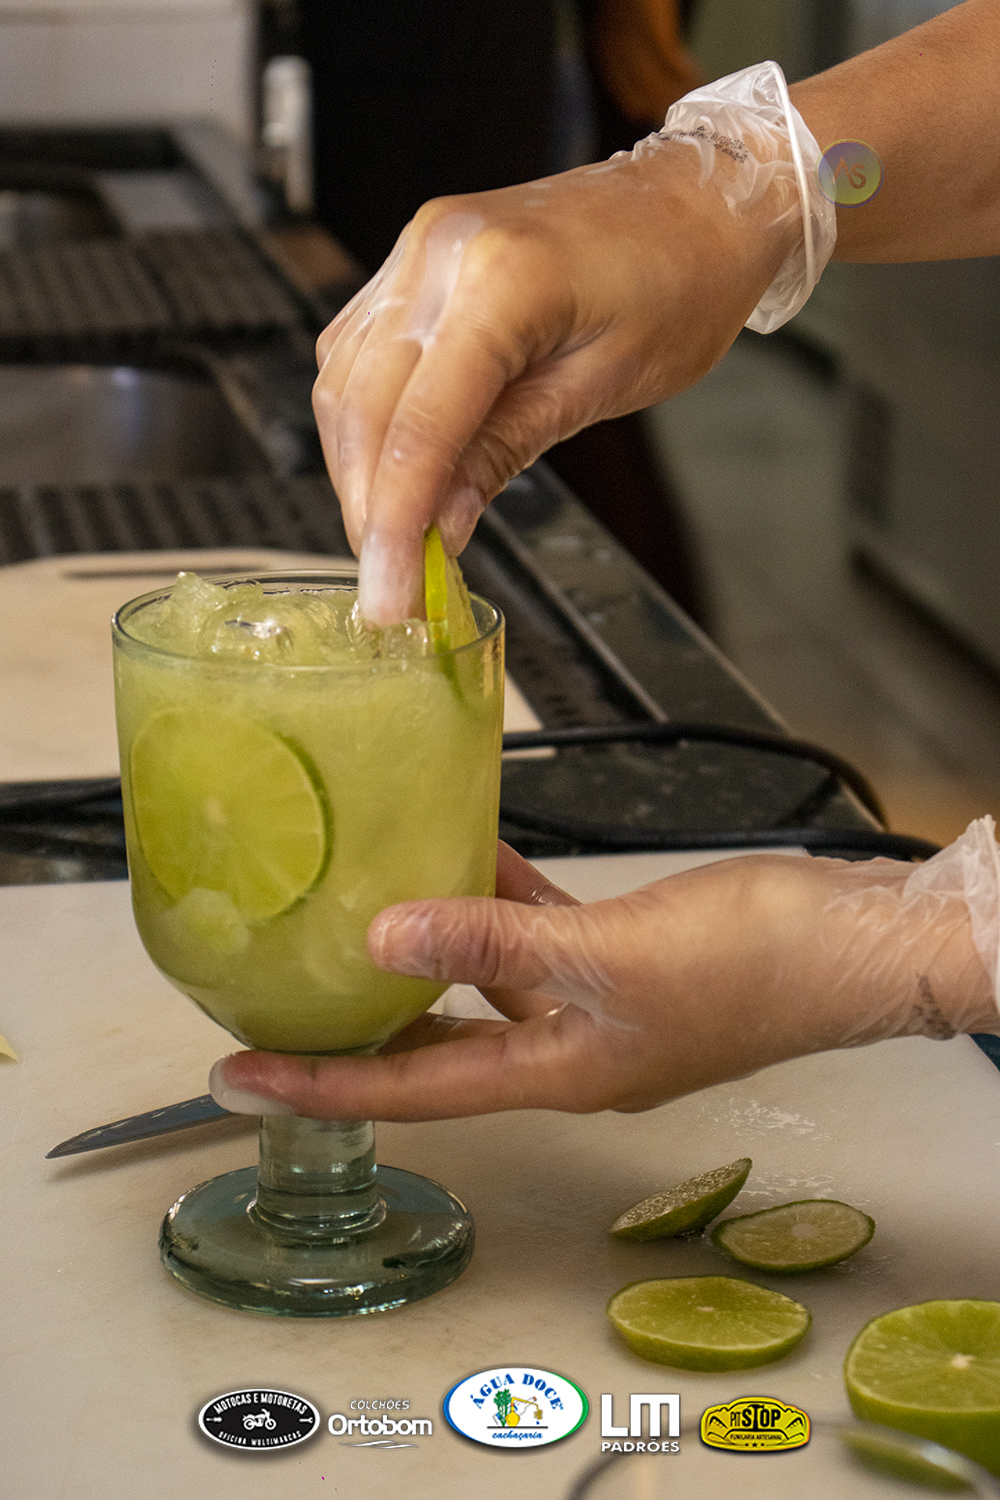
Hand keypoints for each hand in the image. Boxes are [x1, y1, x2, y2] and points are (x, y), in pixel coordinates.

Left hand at [213, 841, 996, 1121]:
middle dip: (357, 1027)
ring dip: (425, 952)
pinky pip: (534, 931)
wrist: (855, 943)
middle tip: (280, 996)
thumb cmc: (755, 964)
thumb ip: (491, 945)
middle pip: (436, 1045)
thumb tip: (382, 940)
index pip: (410, 1090)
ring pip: (484, 981)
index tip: (236, 1075)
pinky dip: (496, 898)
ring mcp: (596, 1003)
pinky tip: (467, 849)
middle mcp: (565, 1050)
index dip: (318, 1083)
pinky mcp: (623, 956)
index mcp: (556, 1072)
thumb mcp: (607, 955)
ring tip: (354, 914)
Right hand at [313, 143, 794, 621]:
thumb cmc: (678, 284)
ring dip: (355, 473)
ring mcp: (418, 249)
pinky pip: (358, 351)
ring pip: (345, 381)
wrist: (696, 201)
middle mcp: (440, 253)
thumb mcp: (604, 385)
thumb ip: (507, 450)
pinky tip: (386, 474)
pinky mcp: (414, 262)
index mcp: (502, 280)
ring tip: (388, 543)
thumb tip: (441, 527)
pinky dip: (365, 423)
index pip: (419, 426)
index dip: (394, 525)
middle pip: (362, 407)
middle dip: (366, 511)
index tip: (389, 597)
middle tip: (386, 590)